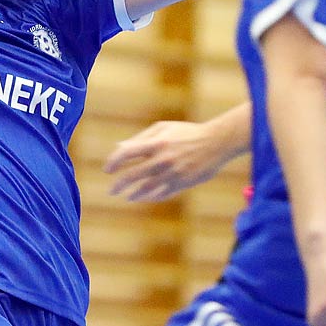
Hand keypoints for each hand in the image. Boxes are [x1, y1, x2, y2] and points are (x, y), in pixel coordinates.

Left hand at [104, 120, 236, 202]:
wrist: (217, 142)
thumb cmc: (187, 133)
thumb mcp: (164, 128)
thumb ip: (140, 138)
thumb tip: (119, 147)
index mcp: (157, 143)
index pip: (127, 154)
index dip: (114, 162)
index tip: (108, 170)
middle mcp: (163, 159)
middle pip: (134, 175)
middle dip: (119, 184)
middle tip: (112, 190)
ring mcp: (173, 173)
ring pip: (147, 188)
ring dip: (134, 194)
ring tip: (127, 197)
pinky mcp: (183, 183)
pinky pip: (163, 194)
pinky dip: (152, 197)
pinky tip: (145, 197)